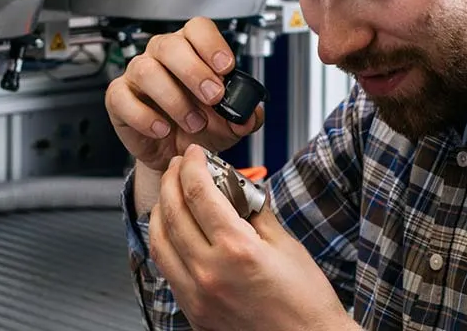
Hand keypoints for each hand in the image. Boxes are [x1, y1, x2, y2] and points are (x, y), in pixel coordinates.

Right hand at [106, 17, 265, 172]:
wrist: (176, 153)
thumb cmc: (200, 128)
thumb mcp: (230, 124)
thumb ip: (245, 117)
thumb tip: (252, 113)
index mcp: (191, 50)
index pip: (197, 28)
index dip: (212, 45)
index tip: (226, 68)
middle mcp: (162, 56)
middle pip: (170, 45)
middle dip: (194, 71)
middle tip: (213, 96)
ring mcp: (137, 75)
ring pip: (147, 70)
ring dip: (174, 98)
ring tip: (193, 122)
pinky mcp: (119, 98)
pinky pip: (122, 98)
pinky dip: (144, 116)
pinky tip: (162, 129)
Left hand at [147, 145, 353, 330]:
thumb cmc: (306, 301)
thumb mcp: (286, 245)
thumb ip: (255, 212)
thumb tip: (236, 188)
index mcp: (236, 250)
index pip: (199, 194)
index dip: (192, 166)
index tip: (193, 154)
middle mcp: (210, 273)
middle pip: (173, 213)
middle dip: (172, 182)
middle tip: (178, 166)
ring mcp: (197, 296)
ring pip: (159, 242)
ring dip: (160, 211)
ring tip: (170, 194)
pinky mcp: (194, 312)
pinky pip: (167, 270)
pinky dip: (164, 244)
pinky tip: (173, 232)